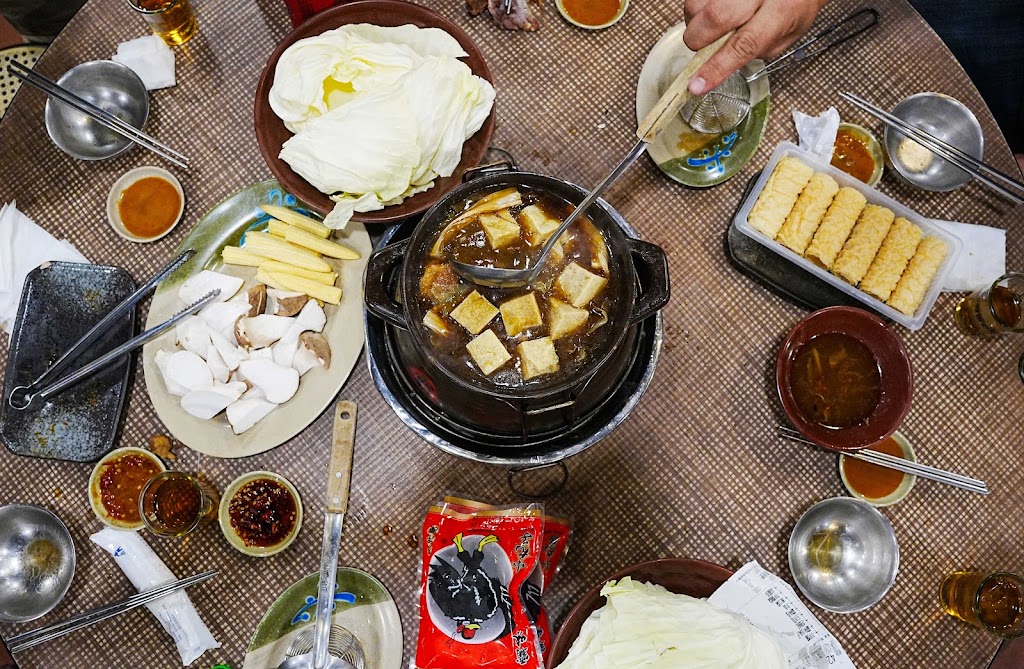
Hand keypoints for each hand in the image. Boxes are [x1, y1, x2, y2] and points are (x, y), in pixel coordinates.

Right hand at [683, 0, 827, 94]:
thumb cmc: (794, 5)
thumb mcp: (787, 36)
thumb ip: (757, 51)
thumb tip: (722, 61)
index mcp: (780, 12)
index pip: (743, 44)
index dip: (716, 67)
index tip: (696, 85)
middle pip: (714, 19)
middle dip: (697, 41)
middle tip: (702, 47)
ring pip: (695, 6)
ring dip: (694, 23)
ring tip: (711, 25)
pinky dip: (696, 11)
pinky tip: (710, 11)